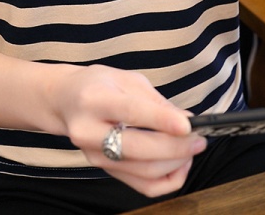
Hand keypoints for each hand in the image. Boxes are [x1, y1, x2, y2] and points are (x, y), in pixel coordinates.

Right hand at [48, 64, 206, 196]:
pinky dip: (167, 179)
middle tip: (199, 139)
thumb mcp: (125, 79)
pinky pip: (141, 186)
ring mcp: (94, 155)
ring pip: (144, 171)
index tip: (189, 124)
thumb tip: (187, 120)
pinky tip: (178, 163)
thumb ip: (156, 101)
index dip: (162, 120)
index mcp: (94, 99)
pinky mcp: (103, 170)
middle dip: (176, 147)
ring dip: (176, 163)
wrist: (65, 100)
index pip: (131, 112)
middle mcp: (89, 131)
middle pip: (139, 149)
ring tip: (192, 148)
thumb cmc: (97, 84)